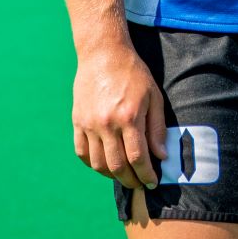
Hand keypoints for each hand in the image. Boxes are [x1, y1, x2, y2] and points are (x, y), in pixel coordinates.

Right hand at [72, 43, 166, 189]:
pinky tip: (104, 165)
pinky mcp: (77, 122)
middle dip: (130, 180)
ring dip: (112, 175)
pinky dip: (93, 164)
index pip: (137, 157)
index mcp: (128, 117)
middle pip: (117, 165)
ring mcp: (89, 124)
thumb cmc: (134, 73)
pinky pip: (82, 152)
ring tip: (124, 175)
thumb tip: (161, 156)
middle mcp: (107, 124)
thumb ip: (157, 128)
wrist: (103, 54)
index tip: (153, 182)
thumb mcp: (154, 96)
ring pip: (98, 163)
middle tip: (139, 184)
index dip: (146, 174)